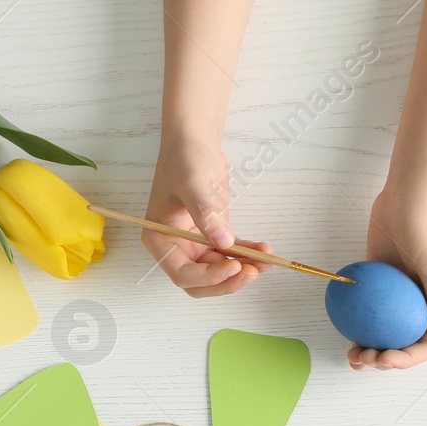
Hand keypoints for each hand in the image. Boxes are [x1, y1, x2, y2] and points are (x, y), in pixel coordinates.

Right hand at [144, 136, 273, 296]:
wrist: (195, 143)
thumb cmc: (185, 159)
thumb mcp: (193, 185)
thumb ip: (207, 215)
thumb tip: (224, 243)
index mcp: (160, 240)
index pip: (182, 273)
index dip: (208, 277)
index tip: (233, 267)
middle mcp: (175, 247)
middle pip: (201, 280)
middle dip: (227, 280)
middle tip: (253, 272)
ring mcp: (195, 243)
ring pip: (220, 270)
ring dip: (243, 269)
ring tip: (267, 261)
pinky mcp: (213, 236)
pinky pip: (231, 253)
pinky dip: (248, 254)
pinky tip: (265, 251)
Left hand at [347, 188, 426, 369]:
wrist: (407, 200)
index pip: (425, 345)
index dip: (407, 359)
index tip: (386, 358)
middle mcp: (419, 307)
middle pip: (402, 344)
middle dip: (384, 359)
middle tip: (364, 357)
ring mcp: (397, 298)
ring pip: (383, 332)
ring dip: (368, 348)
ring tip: (351, 355)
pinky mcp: (378, 286)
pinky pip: (367, 312)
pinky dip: (356, 325)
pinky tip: (341, 331)